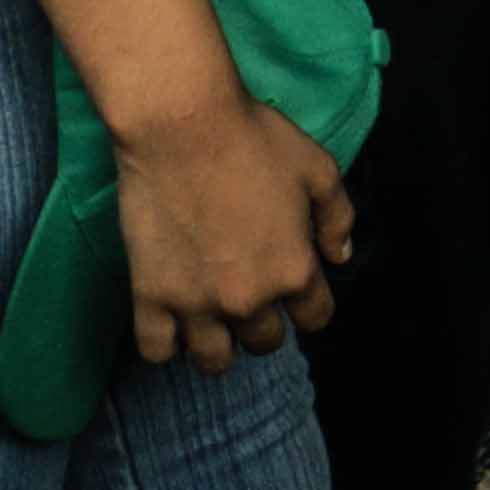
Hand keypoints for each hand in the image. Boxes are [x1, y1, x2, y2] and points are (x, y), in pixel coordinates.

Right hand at [114, 93, 350, 372]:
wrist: (183, 129)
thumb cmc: (256, 141)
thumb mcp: (319, 170)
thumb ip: (337, 219)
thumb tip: (339, 257)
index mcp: (294, 270)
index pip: (315, 317)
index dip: (311, 307)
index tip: (299, 295)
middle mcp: (249, 299)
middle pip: (264, 342)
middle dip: (264, 325)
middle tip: (252, 299)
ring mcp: (196, 304)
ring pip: (213, 360)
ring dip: (219, 346)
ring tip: (213, 322)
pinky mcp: (150, 297)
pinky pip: (156, 351)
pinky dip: (166, 344)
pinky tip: (172, 323)